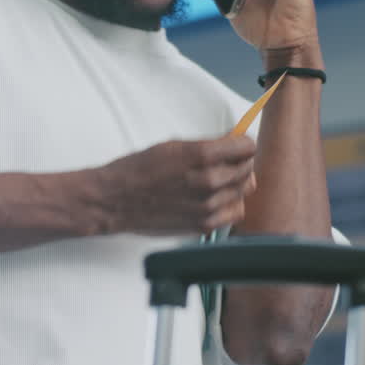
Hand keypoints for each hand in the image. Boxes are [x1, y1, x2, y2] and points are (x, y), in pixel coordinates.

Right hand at [96, 132, 255, 235]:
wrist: (116, 200)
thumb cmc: (139, 170)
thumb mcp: (175, 144)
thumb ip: (209, 143)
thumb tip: (234, 140)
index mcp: (202, 155)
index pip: (247, 147)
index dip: (242, 144)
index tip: (237, 145)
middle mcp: (209, 181)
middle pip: (247, 168)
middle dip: (239, 162)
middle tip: (226, 162)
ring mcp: (208, 206)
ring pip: (244, 190)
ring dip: (234, 183)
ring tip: (217, 181)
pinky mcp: (204, 224)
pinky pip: (235, 212)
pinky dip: (230, 204)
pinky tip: (215, 199)